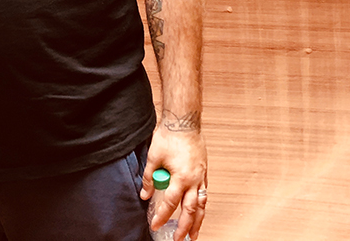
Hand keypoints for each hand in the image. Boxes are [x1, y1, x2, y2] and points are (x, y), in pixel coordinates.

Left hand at [139, 122, 207, 239]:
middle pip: (190, 210)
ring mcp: (201, 176)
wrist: (184, 121)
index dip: (161, 216)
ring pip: (201, 204)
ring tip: (194, 234)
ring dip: (198, 221)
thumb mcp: (154, 157)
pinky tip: (199, 211)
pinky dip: (202, 205)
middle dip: (184, 227)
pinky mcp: (204, 172)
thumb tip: (145, 194)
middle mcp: (193, 180)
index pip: (170, 203)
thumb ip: (150, 177)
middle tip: (179, 239)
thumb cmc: (169, 136)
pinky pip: (204, 193)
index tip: (155, 225)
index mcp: (180, 177)